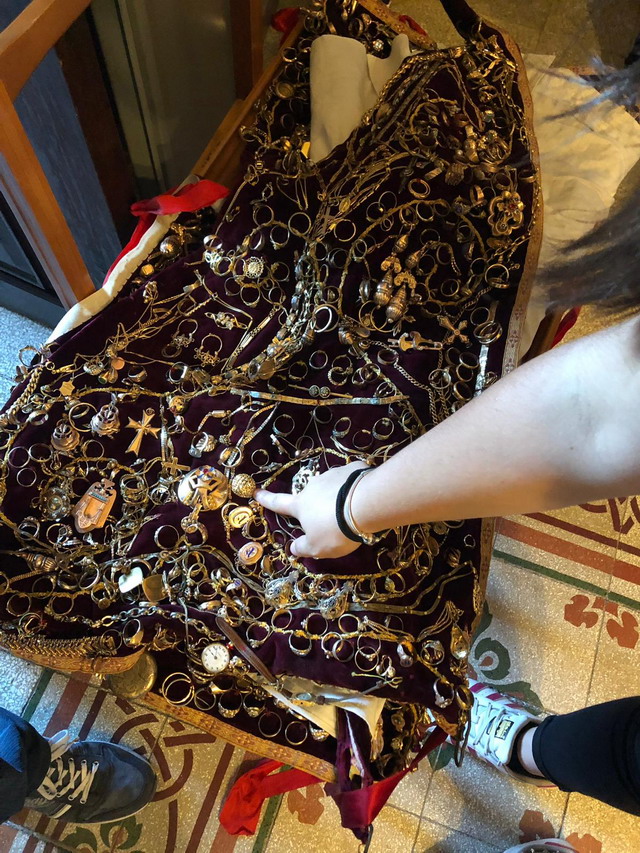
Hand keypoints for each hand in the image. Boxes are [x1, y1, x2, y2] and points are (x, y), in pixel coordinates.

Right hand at [254, 461, 368, 558]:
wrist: (366, 504)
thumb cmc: (335, 529)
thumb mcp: (317, 547)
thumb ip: (303, 548)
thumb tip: (292, 548)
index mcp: (301, 505)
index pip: (280, 503)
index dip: (267, 500)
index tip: (257, 492)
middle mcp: (313, 486)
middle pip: (312, 496)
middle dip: (318, 505)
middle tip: (332, 520)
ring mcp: (333, 475)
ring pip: (332, 488)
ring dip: (337, 497)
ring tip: (352, 511)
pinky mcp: (353, 470)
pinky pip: (351, 481)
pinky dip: (355, 489)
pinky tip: (364, 499)